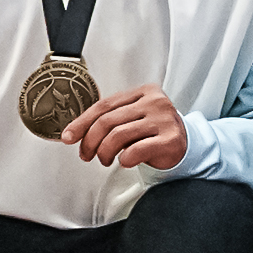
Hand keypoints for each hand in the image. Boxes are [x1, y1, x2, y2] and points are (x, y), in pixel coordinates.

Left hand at [66, 85, 196, 175]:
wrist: (185, 145)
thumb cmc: (153, 132)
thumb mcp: (132, 117)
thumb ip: (110, 118)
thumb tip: (74, 132)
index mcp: (144, 91)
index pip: (104, 105)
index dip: (82, 123)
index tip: (68, 137)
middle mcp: (155, 102)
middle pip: (108, 121)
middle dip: (90, 142)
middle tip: (87, 155)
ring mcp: (164, 120)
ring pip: (118, 136)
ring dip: (104, 152)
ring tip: (106, 160)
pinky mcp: (171, 139)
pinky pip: (136, 151)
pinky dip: (124, 159)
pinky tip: (125, 161)